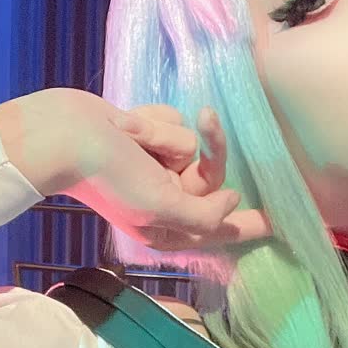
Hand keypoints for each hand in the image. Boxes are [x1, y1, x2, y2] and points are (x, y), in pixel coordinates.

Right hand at [0, 90, 270, 251]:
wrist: (66, 134)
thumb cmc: (111, 177)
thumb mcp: (161, 206)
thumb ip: (203, 213)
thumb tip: (232, 202)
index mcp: (168, 227)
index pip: (219, 228)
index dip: (248, 224)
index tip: (280, 223)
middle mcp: (166, 199)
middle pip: (211, 178)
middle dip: (206, 150)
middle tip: (208, 122)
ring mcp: (157, 167)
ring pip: (190, 145)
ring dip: (165, 135)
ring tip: (135, 134)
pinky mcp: (149, 137)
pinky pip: (172, 123)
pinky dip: (152, 119)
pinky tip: (128, 122)